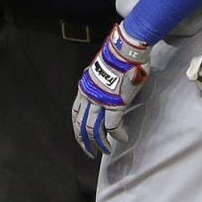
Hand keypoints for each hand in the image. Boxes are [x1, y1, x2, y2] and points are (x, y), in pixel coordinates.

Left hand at [71, 23, 149, 157]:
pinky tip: (122, 139)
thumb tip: (105, 87)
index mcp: (84, 87)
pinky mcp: (115, 103)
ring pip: (94, 128)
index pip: (76, 113)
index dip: (78, 127)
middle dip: (84, 141)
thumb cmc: (117, 57)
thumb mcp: (100, 70)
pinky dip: (117, 135)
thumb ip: (99, 82)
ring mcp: (100, 100)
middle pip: (81, 125)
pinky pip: (113, 125)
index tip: (82, 136)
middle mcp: (89, 95)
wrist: (125, 49)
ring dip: (99, 143)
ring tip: (104, 151)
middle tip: (89, 152)